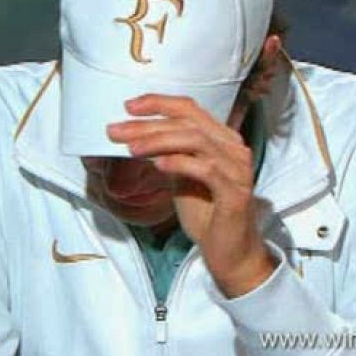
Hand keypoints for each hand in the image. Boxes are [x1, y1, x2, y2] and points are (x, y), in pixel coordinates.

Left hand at [107, 94, 278, 297]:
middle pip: (188, 123)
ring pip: (196, 141)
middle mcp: (233, 148)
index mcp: (221, 139)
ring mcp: (237, 169)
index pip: (189, 109)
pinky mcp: (236, 192)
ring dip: (159, 141)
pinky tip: (159, 165)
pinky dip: (180, 163)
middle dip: (149, 125)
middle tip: (117, 131)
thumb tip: (135, 135)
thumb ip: (168, 152)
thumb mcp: (181, 175)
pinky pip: (206, 170)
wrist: (230, 252)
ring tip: (132, 148)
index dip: (158, 103)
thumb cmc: (206, 213)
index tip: (128, 106)